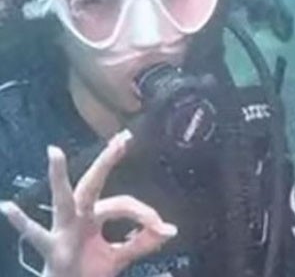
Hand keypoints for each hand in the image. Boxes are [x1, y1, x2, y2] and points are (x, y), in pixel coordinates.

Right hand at [0, 130, 176, 276]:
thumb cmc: (90, 269)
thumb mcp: (120, 254)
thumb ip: (143, 242)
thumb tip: (171, 231)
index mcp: (97, 216)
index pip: (125, 204)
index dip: (145, 214)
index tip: (165, 228)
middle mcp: (79, 216)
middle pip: (94, 183)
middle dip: (107, 160)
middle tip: (123, 138)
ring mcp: (63, 228)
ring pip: (64, 198)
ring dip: (59, 175)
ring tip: (54, 152)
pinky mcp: (51, 247)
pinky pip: (36, 234)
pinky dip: (21, 222)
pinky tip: (8, 207)